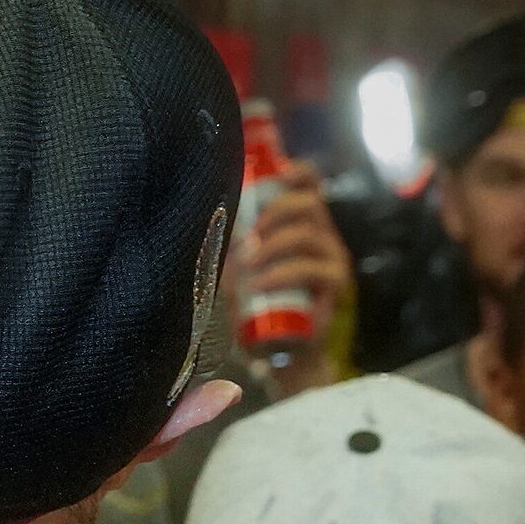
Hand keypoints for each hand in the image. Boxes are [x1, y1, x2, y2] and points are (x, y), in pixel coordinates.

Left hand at [236, 162, 353, 392]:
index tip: (275, 176)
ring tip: (248, 264)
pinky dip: (284, 274)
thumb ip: (227, 245)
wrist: (279, 350)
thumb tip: (190, 221)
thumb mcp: (238, 267)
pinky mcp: (334, 286)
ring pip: (310, 234)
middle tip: (249, 234)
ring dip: (273, 245)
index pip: (309, 183)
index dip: (296, 173)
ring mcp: (331, 259)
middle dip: (275, 210)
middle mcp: (321, 235)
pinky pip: (315, 270)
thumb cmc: (256, 304)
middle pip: (310, 202)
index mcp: (301, 223)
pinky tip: (261, 284)